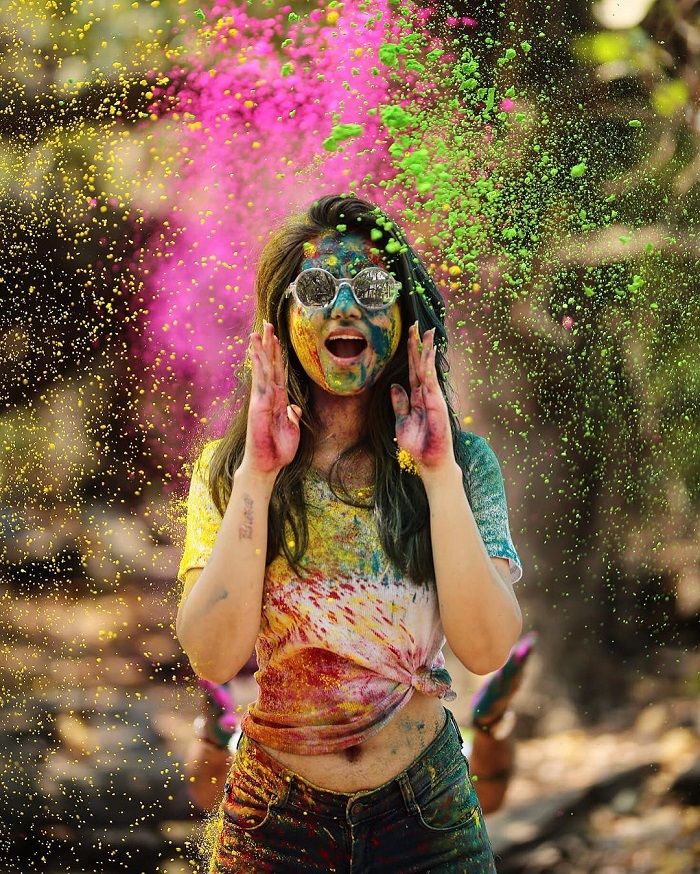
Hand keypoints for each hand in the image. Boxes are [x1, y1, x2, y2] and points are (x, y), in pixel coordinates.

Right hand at [242, 321, 301, 474]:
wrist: (267, 464)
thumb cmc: (278, 449)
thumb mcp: (292, 429)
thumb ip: (292, 415)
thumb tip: (295, 408)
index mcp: (277, 399)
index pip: (278, 371)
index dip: (278, 354)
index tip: (276, 337)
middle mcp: (268, 395)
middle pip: (269, 364)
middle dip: (268, 344)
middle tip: (267, 323)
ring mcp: (261, 398)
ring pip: (263, 369)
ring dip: (261, 349)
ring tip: (258, 331)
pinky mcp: (258, 405)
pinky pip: (260, 381)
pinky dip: (258, 365)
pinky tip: (256, 352)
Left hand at [390, 322, 452, 470]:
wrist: (430, 462)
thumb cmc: (418, 445)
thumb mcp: (402, 421)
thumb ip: (399, 403)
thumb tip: (395, 386)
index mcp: (417, 397)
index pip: (413, 369)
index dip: (411, 352)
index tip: (410, 334)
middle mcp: (427, 394)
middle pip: (421, 364)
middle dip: (419, 344)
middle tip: (417, 324)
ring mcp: (433, 398)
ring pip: (428, 369)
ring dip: (426, 350)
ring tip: (426, 332)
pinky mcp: (437, 405)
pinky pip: (431, 382)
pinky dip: (429, 368)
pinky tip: (427, 355)